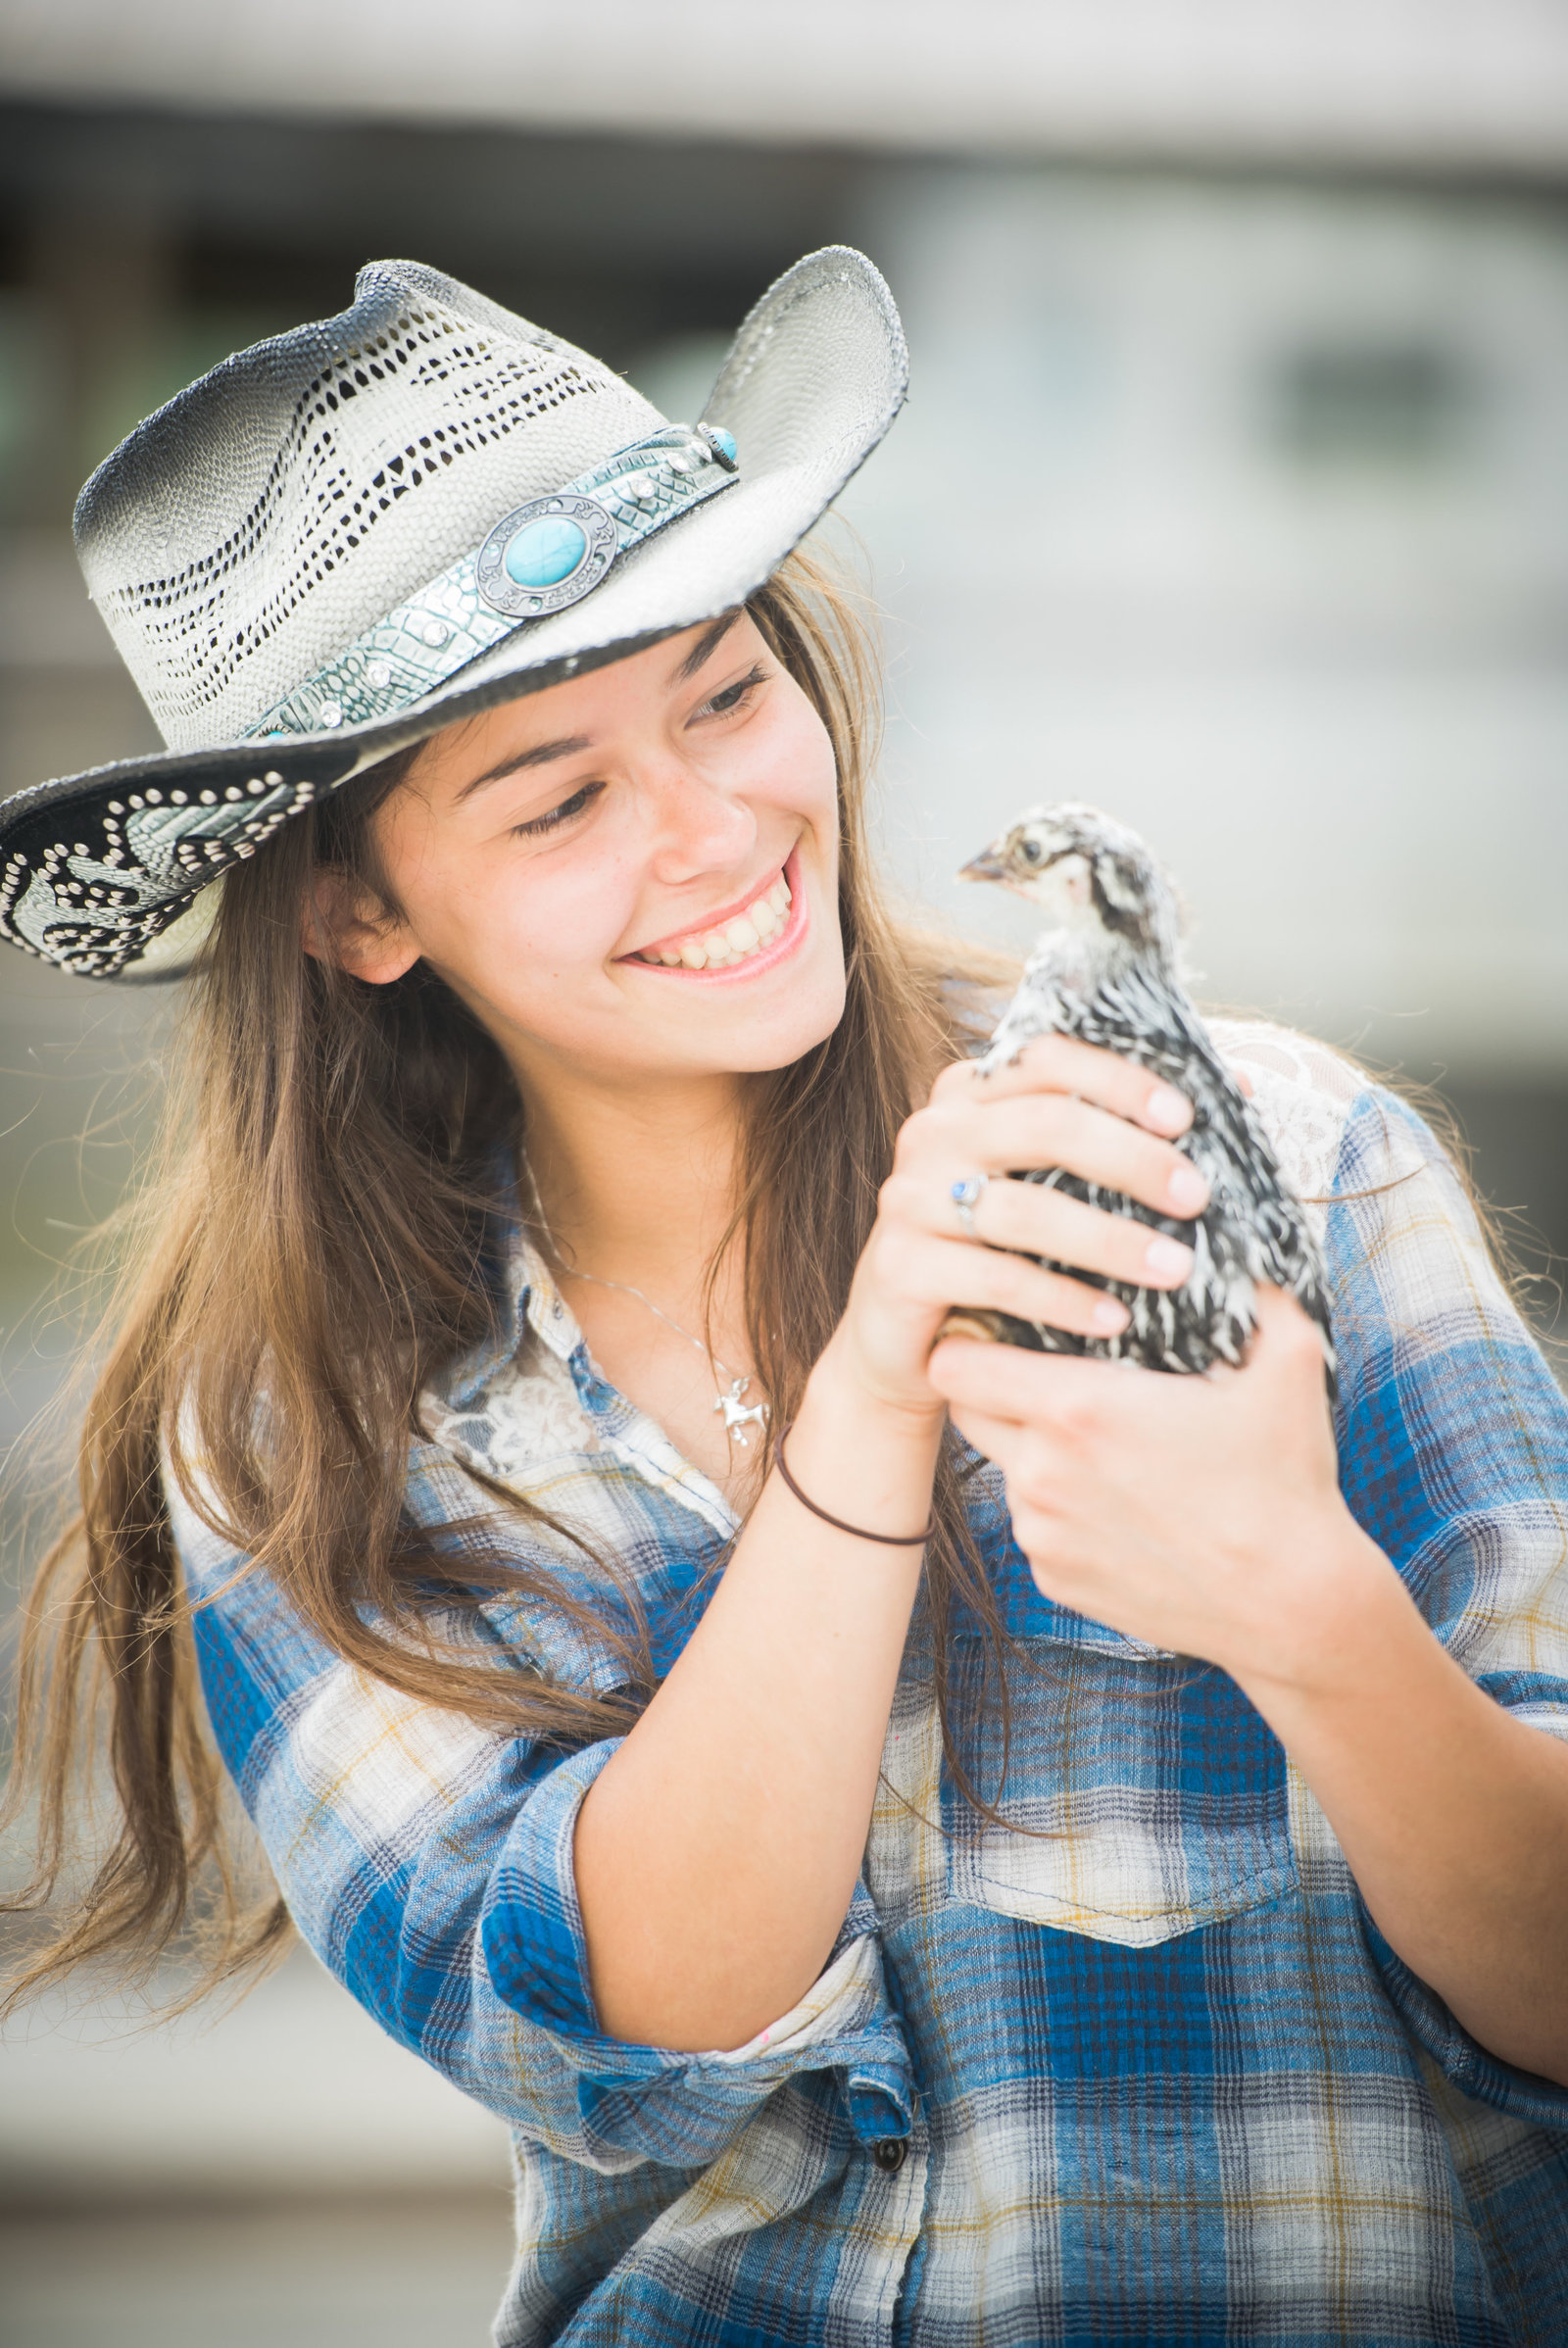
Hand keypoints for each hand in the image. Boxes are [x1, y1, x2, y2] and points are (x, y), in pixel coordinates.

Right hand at [824, 1037, 1211, 1424]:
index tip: (1188, 1118)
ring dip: (1111, 1240)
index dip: (1121, 1080)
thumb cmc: (1004, 1253)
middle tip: (1197, 1199)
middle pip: (1045, 1123)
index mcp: (972, 1095)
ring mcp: (909, 1197)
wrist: (910, 1342)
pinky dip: (1063, 1299)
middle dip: (1133, 1160)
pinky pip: (994, 1277)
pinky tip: (1114, 1320)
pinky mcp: (898, 1265)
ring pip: (1023, 1208)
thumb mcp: (1056, 1187)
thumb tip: (1239, 1085)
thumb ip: (1124, 1135)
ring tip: (1175, 1270)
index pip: (1049, 1056)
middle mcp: (933, 1132)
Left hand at [927, 1287, 1352, 1679]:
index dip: (968, 1336)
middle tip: (1042, 1370)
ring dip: (1033, 1450)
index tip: (998, 1324)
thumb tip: (1241, 1239)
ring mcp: (1042, 1533)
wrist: (1295, 1606)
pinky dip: (1062, 1509)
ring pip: (1005, 1470)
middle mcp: (1042, 1473)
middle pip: (964, 1410)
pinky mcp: (1054, 1580)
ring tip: (1100, 1443)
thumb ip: (1255, 1288)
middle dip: (990, 1385)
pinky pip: (1035, 1526)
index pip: (956, 1361)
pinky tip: (1121, 1503)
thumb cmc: (1288, 1481)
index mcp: (1077, 1410)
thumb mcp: (1289, 1361)